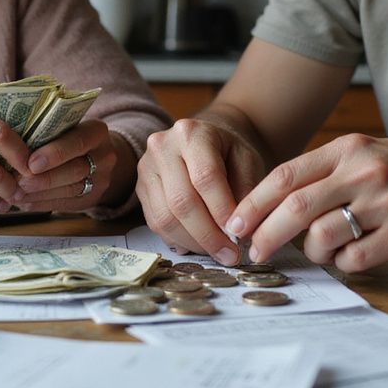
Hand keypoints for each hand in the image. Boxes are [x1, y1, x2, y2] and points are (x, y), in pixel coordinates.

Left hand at [14, 121, 125, 211]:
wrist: (96, 157)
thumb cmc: (69, 136)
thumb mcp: (65, 127)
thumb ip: (46, 132)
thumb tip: (10, 143)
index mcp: (97, 132)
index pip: (79, 142)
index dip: (55, 153)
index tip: (31, 163)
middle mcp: (104, 156)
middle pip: (75, 170)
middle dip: (45, 178)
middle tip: (19, 182)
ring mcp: (101, 179)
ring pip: (71, 189)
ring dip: (40, 194)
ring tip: (16, 194)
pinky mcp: (91, 198)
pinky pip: (66, 204)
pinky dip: (42, 204)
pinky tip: (25, 202)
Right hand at [136, 118, 267, 262]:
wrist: (201, 141)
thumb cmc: (227, 152)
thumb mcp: (246, 160)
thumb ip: (246, 189)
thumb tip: (240, 229)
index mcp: (191, 133)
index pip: (205, 177)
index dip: (221, 210)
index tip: (238, 236)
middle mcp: (161, 147)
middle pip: (181, 201)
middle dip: (208, 235)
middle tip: (229, 255)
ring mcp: (146, 168)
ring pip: (164, 217)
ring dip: (192, 242)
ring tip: (216, 252)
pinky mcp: (140, 189)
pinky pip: (155, 223)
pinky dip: (178, 240)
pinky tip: (197, 245)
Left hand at [228, 134, 387, 271]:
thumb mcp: (378, 152)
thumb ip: (333, 170)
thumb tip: (282, 201)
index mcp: (353, 149)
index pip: (287, 174)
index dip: (254, 201)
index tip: (235, 221)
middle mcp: (366, 173)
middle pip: (295, 207)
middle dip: (265, 234)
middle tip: (254, 251)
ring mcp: (387, 206)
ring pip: (322, 238)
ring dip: (313, 253)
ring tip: (325, 251)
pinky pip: (355, 260)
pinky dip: (345, 264)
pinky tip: (357, 256)